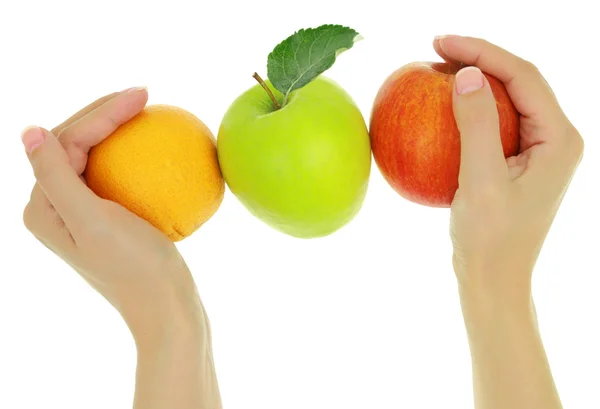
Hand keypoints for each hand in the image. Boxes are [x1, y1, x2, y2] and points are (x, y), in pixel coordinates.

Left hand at [22, 89, 221, 407]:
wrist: (166, 306)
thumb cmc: (134, 268)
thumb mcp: (92, 222)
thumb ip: (56, 178)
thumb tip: (30, 131)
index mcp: (43, 207)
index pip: (66, 142)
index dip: (100, 113)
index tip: (141, 96)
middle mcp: (57, 207)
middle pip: (77, 144)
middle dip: (107, 114)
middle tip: (145, 95)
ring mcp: (84, 212)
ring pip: (98, 155)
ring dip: (122, 130)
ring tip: (150, 111)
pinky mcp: (110, 217)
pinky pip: (119, 174)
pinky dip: (138, 157)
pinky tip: (161, 147)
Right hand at [438, 35, 583, 299]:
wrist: (494, 279)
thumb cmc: (490, 240)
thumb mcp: (481, 181)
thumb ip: (478, 125)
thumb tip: (466, 73)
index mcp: (559, 139)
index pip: (523, 77)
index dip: (483, 52)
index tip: (441, 43)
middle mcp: (555, 139)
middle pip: (519, 81)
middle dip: (479, 59)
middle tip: (436, 49)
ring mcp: (537, 150)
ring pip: (506, 98)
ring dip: (473, 80)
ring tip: (438, 68)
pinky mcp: (517, 161)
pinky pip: (493, 123)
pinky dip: (466, 109)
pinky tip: (440, 106)